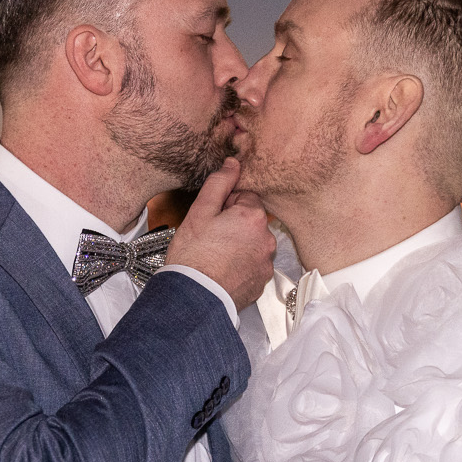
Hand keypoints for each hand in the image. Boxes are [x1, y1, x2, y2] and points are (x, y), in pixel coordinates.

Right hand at [165, 157, 275, 309]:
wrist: (194, 298)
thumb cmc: (193, 256)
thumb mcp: (200, 212)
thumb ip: (219, 183)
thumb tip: (233, 164)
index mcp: (254, 217)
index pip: (245, 197)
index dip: (225, 205)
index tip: (212, 219)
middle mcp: (267, 239)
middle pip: (251, 221)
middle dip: (234, 225)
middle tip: (211, 238)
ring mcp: (266, 263)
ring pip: (253, 243)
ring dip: (239, 245)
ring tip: (216, 256)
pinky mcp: (261, 282)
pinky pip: (253, 265)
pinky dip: (241, 265)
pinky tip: (222, 270)